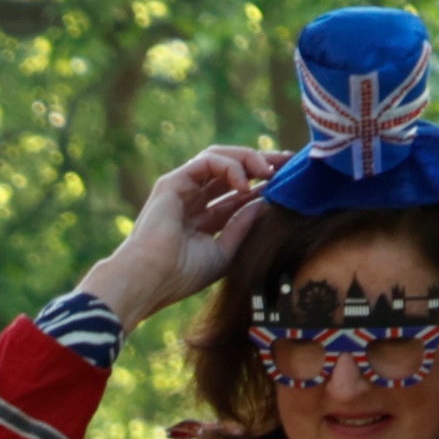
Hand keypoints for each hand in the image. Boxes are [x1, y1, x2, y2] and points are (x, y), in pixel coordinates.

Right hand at [73, 143, 286, 324]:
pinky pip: (208, 161)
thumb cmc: (180, 275)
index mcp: (202, 220)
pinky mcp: (173, 181)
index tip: (289, 180)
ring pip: (219, 159)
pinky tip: (246, 182)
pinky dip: (230, 166)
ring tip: (269, 171)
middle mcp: (192, 201)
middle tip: (287, 162)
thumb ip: (241, 227)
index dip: (263, 184)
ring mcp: (181, 189)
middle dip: (260, 163)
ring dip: (247, 159)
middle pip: (231, 171)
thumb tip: (262, 203)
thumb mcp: (223, 253)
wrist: (149, 279)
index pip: (237, 193)